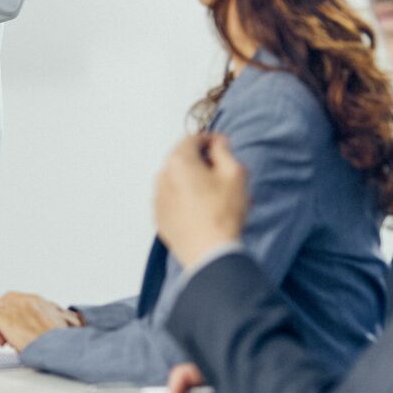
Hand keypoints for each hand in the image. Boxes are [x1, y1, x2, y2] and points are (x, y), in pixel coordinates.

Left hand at [0, 292, 80, 351]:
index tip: (15, 325)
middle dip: (5, 318)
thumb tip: (64, 324)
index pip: (19, 302)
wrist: (54, 344)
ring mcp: (12, 305)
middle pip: (6, 303)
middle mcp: (24, 299)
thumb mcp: (62, 325)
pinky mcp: (1, 314)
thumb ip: (57, 320)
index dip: (14, 315)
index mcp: (39, 301)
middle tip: (7, 335)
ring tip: (1, 337)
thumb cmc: (57, 339)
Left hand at [152, 133, 249, 269]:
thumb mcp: (234, 174)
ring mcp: (159, 199)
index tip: (223, 146)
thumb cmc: (221, 215)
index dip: (211, 140)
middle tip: (223, 171)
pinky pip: (173, 201)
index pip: (192, 139)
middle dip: (203, 162)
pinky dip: (187, 199)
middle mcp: (163, 178)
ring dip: (196, 181)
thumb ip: (224, 152)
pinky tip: (206, 209)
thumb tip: (218, 144)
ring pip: (178, 181)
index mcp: (178, 162)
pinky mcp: (160, 218)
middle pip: (183, 160)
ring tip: (218, 194)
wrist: (210, 252)